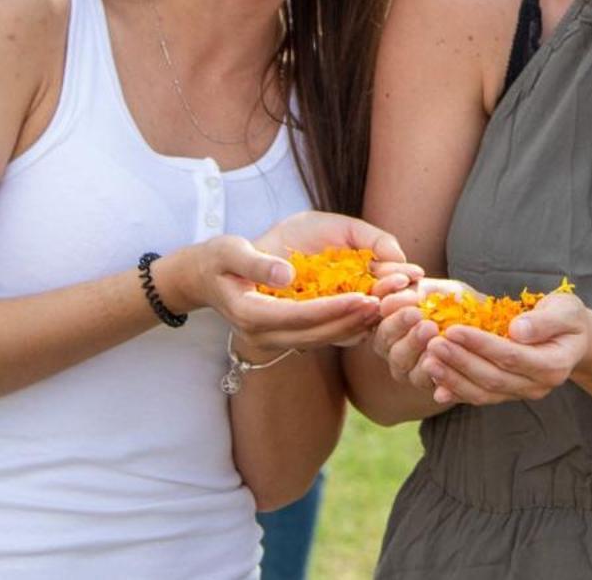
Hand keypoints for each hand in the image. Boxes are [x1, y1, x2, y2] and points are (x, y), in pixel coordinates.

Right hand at [161, 212, 421, 358]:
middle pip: (317, 333)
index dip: (334, 308)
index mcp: (251, 315)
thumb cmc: (218, 259)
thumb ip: (255, 262)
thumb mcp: (229, 252)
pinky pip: (320, 336)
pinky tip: (368, 313)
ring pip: (322, 339)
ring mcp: (275, 339)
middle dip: (352, 319)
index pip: (300, 316)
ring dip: (353, 325)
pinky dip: (345, 326)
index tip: (364, 296)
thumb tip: (285, 274)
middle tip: (385, 303)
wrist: (206, 276)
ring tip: (384, 307)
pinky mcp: (286, 335)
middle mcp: (264, 335)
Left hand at [373, 280, 590, 406]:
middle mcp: (538, 386)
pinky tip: (434, 381)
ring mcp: (521, 393)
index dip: (481, 345)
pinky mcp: (507, 394)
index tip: (453, 329)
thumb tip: (517, 330)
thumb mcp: (565, 310)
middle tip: (432, 343)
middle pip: (493, 378)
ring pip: (483, 392)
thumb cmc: (568, 318)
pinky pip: (479, 397)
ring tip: (428, 359)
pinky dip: (456, 390)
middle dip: (460, 361)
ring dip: (453, 377)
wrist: (572, 339)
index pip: (512, 357)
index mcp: (554, 365)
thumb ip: (544, 321)